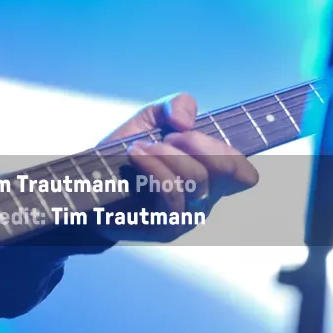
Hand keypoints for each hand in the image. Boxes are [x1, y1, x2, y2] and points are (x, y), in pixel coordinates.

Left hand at [95, 93, 258, 241]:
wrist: (88, 183)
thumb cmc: (124, 154)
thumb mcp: (152, 118)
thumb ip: (176, 106)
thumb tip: (186, 120)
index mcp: (208, 176)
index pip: (245, 174)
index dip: (230, 151)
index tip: (192, 135)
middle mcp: (203, 199)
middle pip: (227, 167)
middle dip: (196, 141)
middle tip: (168, 137)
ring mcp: (186, 216)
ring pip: (197, 178)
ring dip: (166, 152)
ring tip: (141, 147)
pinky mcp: (165, 227)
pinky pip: (171, 192)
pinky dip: (153, 166)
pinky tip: (136, 155)